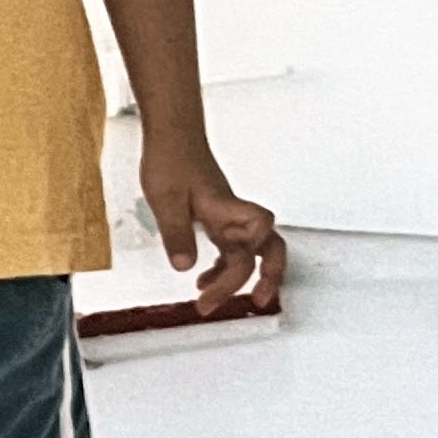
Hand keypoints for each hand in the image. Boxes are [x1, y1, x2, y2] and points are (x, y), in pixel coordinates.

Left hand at [139, 131, 285, 312]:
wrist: (172, 135)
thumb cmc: (171, 159)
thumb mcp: (166, 200)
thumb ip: (178, 233)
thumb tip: (186, 266)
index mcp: (226, 211)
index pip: (254, 240)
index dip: (243, 263)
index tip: (209, 284)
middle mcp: (233, 215)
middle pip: (271, 246)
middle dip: (269, 276)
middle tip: (257, 302)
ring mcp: (228, 215)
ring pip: (254, 248)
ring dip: (244, 276)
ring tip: (214, 299)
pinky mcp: (218, 214)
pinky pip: (233, 244)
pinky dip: (224, 264)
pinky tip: (204, 275)